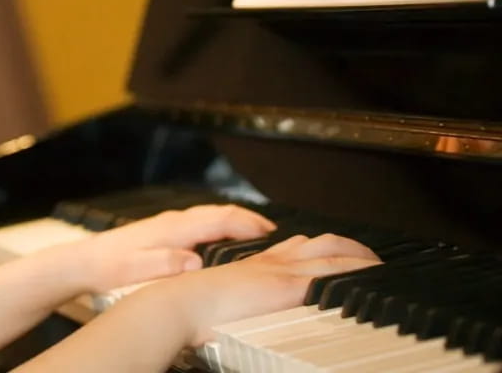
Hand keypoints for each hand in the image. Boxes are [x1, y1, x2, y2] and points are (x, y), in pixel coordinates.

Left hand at [70, 204, 275, 293]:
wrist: (84, 262)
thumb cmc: (109, 267)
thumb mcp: (135, 269)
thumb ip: (165, 264)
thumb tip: (195, 262)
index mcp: (173, 228)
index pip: (219, 218)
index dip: (248, 224)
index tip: (271, 233)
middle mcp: (173, 221)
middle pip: (219, 212)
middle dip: (249, 219)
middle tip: (274, 233)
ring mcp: (169, 224)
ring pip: (210, 216)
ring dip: (235, 221)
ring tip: (257, 235)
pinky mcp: (164, 231)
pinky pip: (200, 223)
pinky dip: (220, 226)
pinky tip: (223, 239)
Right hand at [154, 232, 380, 346]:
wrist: (181, 306)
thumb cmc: (195, 312)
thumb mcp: (226, 306)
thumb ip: (244, 306)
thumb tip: (247, 320)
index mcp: (258, 266)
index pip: (299, 247)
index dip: (324, 247)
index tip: (341, 253)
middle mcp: (273, 262)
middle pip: (322, 243)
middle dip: (352, 248)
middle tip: (373, 259)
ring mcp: (281, 272)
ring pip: (333, 255)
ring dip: (360, 259)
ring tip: (381, 269)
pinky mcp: (287, 286)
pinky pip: (330, 276)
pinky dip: (354, 276)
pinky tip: (372, 284)